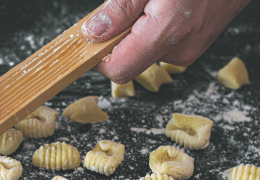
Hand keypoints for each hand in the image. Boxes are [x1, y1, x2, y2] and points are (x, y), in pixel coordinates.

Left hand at [82, 0, 251, 83]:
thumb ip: (121, 8)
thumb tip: (93, 33)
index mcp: (168, 32)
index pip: (118, 69)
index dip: (98, 57)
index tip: (90, 38)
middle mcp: (179, 50)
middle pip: (128, 60)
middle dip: (117, 37)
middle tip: (125, 6)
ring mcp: (188, 50)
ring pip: (143, 51)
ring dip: (134, 31)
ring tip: (150, 2)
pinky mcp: (192, 46)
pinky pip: (160, 44)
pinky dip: (150, 29)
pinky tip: (162, 7)